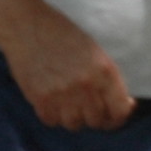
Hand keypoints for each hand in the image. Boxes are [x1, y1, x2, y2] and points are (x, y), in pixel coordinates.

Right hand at [0, 2, 133, 130]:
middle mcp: (86, 86)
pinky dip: (53, 116)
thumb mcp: (96, 53)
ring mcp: (62, 94)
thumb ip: (108, 79)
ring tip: (69, 105)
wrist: (27, 25)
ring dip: (74, 118)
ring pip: (74, 125)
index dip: (118, 117)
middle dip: (95, 118)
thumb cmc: (63, 35)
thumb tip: (123, 104)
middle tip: (88, 109)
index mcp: (104, 72)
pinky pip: (51, 121)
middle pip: (97, 122)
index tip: (113, 115)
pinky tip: (53, 103)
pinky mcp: (40, 98)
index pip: (119, 111)